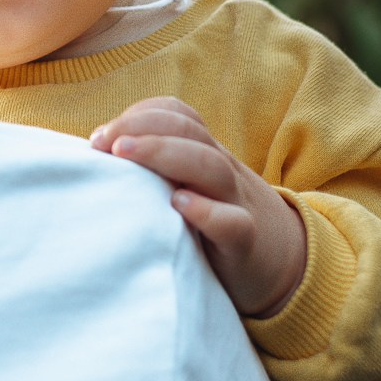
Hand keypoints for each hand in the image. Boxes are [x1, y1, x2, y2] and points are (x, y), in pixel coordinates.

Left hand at [90, 97, 307, 318]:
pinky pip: (233, 222)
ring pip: (210, 166)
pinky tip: (179, 204)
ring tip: (124, 154)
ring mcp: (237, 203)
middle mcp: (221, 170)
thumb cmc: (215, 223)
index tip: (98, 137)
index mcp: (204, 153)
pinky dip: (207, 211)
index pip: (177, 114)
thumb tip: (96, 159)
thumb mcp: (191, 186)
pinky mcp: (246, 243)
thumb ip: (157, 170)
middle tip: (103, 143)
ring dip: (164, 153)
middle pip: (188, 132)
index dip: (140, 115)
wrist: (285, 265)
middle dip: (143, 128)